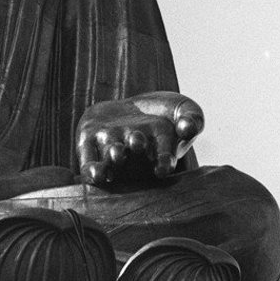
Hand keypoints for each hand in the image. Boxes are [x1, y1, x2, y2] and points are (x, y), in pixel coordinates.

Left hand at [76, 93, 203, 186]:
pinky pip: (88, 161)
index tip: (163, 167)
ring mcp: (111, 151)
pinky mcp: (89, 143)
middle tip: (136, 143)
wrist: (134, 107)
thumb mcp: (184, 110)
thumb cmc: (165, 112)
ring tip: (117, 153)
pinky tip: (93, 173)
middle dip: (134, 151)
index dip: (163, 163)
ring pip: (110, 160)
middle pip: (134, 158)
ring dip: (113, 157)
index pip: (163, 160)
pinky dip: (90, 168)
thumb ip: (192, 118)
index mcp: (159, 152)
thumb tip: (188, 127)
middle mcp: (134, 156)